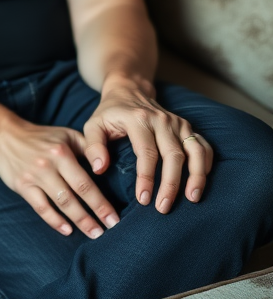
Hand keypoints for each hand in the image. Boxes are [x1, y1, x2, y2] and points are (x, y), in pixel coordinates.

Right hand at [0, 116, 120, 238]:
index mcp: (62, 152)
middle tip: (110, 230)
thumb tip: (108, 166)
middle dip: (94, 215)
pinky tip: (67, 230)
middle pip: (76, 195)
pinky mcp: (22, 185)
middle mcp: (49, 164)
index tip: (114, 218)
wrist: (3, 136)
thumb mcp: (66, 135)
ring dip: (79, 221)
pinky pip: (40, 207)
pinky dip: (54, 220)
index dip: (101, 202)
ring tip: (94, 234)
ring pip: (60, 203)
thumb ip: (88, 148)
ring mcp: (34, 176)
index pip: (86, 182)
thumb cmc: (41, 137)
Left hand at [83, 76, 212, 213]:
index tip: (143, 199)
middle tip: (163, 208)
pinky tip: (201, 182)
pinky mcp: (187, 127)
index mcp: (138, 119)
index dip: (146, 178)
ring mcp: (178, 122)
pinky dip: (206, 164)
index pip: (147, 153)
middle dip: (171, 184)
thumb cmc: (109, 113)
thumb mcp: (92, 125)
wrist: (128, 90)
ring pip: (195, 151)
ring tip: (192, 199)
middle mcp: (162, 120)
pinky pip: (204, 146)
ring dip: (196, 176)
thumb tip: (99, 169)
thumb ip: (92, 146)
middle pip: (173, 156)